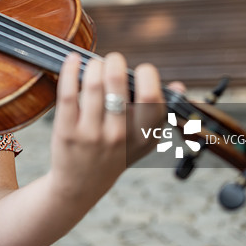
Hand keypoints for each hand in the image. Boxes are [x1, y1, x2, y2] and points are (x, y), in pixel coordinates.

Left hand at [48, 52, 165, 198]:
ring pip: (93, 85)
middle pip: (118, 84)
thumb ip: (159, 113)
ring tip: (94, 63)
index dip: (147, 75)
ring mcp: (91, 134)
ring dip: (94, 65)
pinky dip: (70, 71)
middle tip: (113, 59)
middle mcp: (118, 135)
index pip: (151, 97)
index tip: (141, 70)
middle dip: (115, 62)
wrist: (80, 186)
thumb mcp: (142, 141)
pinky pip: (68, 93)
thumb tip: (178, 85)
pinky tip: (72, 60)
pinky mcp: (66, 132)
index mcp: (142, 136)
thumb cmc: (114, 155)